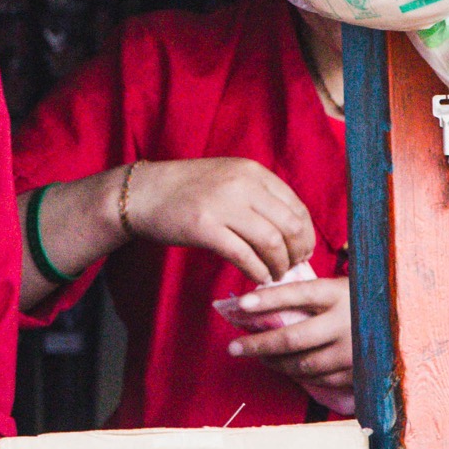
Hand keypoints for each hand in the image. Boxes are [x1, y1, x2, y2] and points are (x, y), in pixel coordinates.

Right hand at [124, 156, 316, 284]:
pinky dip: (257, 271)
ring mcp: (223, 204)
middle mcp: (242, 184)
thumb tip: (291, 233)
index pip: (297, 206)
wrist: (143, 192)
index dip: (306, 234)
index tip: (303, 251)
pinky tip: (257, 277)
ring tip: (274, 276)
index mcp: (252, 172)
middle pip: (290, 226)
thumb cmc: (187, 190)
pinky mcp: (205, 227)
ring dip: (278, 266)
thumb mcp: (228, 179)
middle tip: (291, 267)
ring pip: (271, 242)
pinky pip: (244, 256)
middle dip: (297, 253)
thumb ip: (258, 197)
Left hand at [218, 272, 354, 413]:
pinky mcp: (359, 373)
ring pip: (302, 364)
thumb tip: (262, 301)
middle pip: (292, 338)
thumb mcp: (342, 287)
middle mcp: (346, 322)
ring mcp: (353, 351)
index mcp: (339, 293)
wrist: (412, 321)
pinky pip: (319, 379)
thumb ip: (311, 295)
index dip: (266, 299)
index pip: (296, 294)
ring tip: (257, 356)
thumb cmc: (364, 300)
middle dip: (257, 344)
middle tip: (233, 347)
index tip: (240, 306)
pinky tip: (285, 367)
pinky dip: (298, 374)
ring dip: (274, 362)